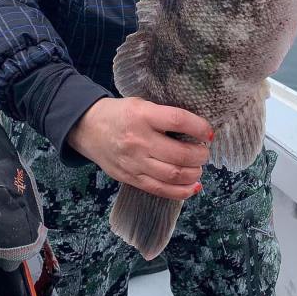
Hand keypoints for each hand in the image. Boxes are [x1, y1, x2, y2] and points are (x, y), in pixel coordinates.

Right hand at [67, 97, 212, 199]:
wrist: (87, 128)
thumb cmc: (120, 113)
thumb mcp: (141, 104)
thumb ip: (164, 116)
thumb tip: (196, 130)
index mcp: (142, 115)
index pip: (178, 120)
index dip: (199, 127)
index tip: (209, 133)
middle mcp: (139, 140)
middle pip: (179, 154)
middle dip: (200, 155)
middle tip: (204, 152)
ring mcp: (134, 162)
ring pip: (173, 175)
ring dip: (194, 174)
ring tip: (199, 168)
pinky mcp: (131, 178)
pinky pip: (160, 189)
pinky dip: (181, 191)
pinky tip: (193, 187)